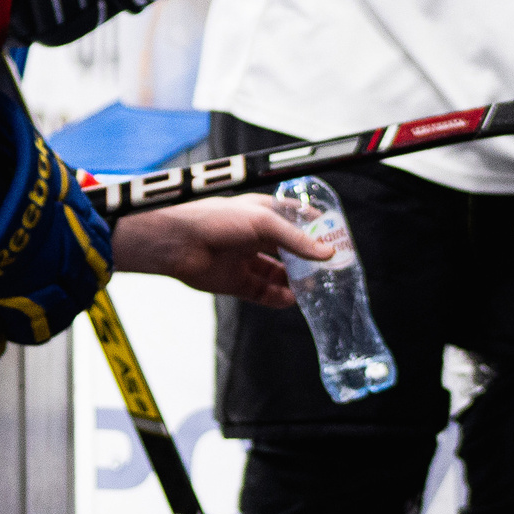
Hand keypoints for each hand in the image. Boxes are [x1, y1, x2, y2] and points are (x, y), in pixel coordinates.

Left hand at [112, 196, 328, 307]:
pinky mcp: (235, 282)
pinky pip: (262, 292)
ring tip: (316, 289)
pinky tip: (292, 300)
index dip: (314, 230)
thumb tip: (327, 253)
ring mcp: (244, 260)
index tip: (336, 240)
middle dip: (308, 261)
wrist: (177, 242)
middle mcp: (253, 236)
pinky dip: (278, 297)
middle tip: (331, 271)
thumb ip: (295, 239)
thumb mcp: (262, 221)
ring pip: (278, 273)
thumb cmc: (215, 220)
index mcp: (260, 213)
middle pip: (288, 250)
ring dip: (295, 281)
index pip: (294, 220)